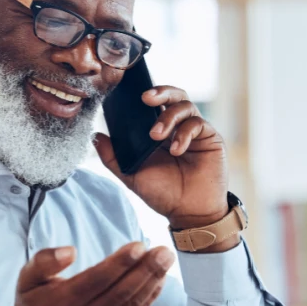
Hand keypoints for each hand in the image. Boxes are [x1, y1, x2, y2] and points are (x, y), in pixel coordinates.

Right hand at [9, 243, 175, 305]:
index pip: (99, 279)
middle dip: (146, 270)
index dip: (121, 263)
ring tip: (166, 260)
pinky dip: (149, 299)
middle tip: (164, 251)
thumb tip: (70, 251)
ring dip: (152, 282)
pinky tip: (160, 281)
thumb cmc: (32, 304)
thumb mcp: (26, 279)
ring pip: (131, 304)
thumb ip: (44, 261)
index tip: (139, 245)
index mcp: (66, 299)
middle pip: (121, 292)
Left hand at [94, 84, 229, 232]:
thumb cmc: (163, 194)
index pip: (154, 104)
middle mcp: (178, 127)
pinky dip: (184, 133)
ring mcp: (195, 131)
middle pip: (173, 95)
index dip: (146, 94)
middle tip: (146, 99)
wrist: (189, 213)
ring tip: (155, 136)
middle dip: (160, 92)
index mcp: (160, 131)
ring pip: (185, 105)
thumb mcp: (132, 175)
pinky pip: (198, 124)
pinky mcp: (210, 138)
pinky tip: (176, 150)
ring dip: (168, 117)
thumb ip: (113, 157)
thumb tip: (95, 136)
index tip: (130, 94)